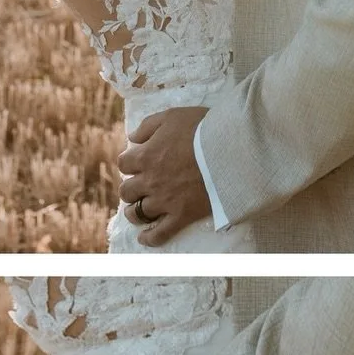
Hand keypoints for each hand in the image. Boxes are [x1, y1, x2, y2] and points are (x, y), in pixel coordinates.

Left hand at [117, 107, 210, 246]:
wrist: (229, 149)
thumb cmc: (202, 128)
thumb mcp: (172, 116)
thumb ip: (148, 126)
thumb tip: (131, 137)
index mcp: (146, 156)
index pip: (124, 163)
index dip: (129, 163)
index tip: (136, 163)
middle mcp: (150, 181)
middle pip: (127, 190)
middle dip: (131, 187)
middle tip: (139, 186)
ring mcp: (165, 200)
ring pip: (137, 213)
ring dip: (134, 211)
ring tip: (137, 210)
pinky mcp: (182, 215)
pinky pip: (160, 233)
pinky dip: (149, 238)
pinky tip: (144, 238)